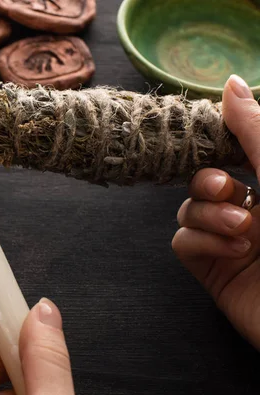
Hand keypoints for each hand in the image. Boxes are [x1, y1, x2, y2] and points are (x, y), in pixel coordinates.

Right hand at [172, 74, 259, 349]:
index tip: (214, 140)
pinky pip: (183, 241)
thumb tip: (230, 83)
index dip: (216, 143)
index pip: (232, 151)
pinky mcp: (214, 270)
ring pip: (188, 209)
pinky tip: (232, 252)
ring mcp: (232, 240)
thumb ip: (257, 131)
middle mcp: (255, 208)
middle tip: (227, 189)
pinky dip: (201, 241)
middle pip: (202, 179)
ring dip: (208, 214)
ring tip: (242, 230)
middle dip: (208, 181)